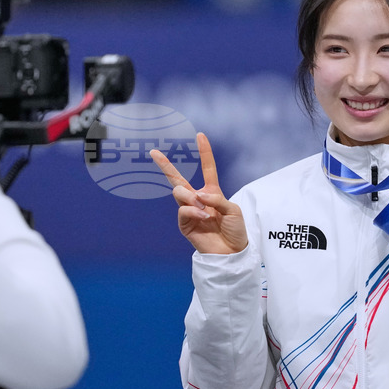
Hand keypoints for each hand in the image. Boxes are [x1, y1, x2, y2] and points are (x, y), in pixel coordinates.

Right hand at [150, 133, 247, 254]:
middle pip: (177, 178)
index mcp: (212, 192)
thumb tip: (197, 195)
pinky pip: (182, 210)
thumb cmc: (235, 231)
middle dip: (164, 165)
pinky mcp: (184, 224)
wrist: (231, 253)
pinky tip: (202, 217)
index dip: (204, 152)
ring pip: (179, 192)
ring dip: (190, 197)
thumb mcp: (233, 210)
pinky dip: (193, 211)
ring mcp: (190, 211)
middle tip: (154, 153)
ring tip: (202, 209)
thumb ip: (216, 199)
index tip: (200, 135)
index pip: (207, 168)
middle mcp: (198, 199)